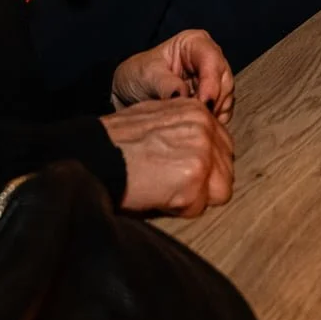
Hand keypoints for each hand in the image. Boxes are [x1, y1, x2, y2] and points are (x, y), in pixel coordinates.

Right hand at [102, 99, 234, 216]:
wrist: (95, 154)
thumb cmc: (116, 141)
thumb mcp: (157, 120)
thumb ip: (184, 131)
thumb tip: (199, 153)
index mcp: (196, 110)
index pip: (222, 148)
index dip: (204, 167)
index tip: (182, 173)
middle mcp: (204, 127)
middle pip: (226, 170)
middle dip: (203, 184)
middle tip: (171, 184)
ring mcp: (202, 152)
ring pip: (219, 191)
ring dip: (194, 197)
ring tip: (164, 189)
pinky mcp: (193, 179)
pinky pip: (199, 207)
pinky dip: (180, 209)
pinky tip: (158, 196)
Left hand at [113, 29, 233, 124]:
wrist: (130, 93)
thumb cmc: (137, 76)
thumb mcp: (146, 75)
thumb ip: (165, 84)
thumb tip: (182, 96)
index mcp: (195, 43)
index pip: (212, 60)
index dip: (211, 83)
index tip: (203, 103)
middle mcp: (209, 59)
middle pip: (224, 80)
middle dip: (213, 101)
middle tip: (196, 119)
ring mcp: (213, 80)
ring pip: (226, 98)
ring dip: (213, 113)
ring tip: (192, 123)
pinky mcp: (213, 100)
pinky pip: (222, 112)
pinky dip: (212, 122)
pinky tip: (196, 126)